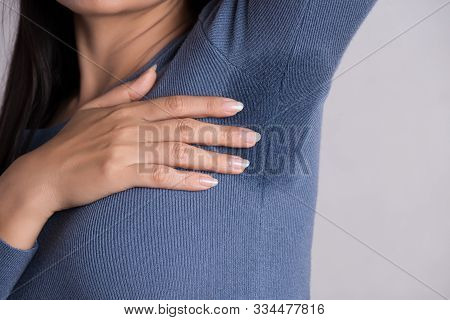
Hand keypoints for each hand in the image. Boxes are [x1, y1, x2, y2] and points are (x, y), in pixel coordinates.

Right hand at [0, 67, 259, 248]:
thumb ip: (129, 91)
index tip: (237, 107)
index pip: (179, 104)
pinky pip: (161, 177)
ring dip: (213, 159)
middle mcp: (135, 128)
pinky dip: (186, 180)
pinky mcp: (122, 175)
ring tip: (240, 165)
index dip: (209, 105)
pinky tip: (209, 184)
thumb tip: (154, 72)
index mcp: (132, 111)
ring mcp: (129, 151)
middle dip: (223, 134)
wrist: (45, 173)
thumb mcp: (97, 108)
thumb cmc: (73, 142)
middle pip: (188, 128)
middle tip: (252, 139)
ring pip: (180, 153)